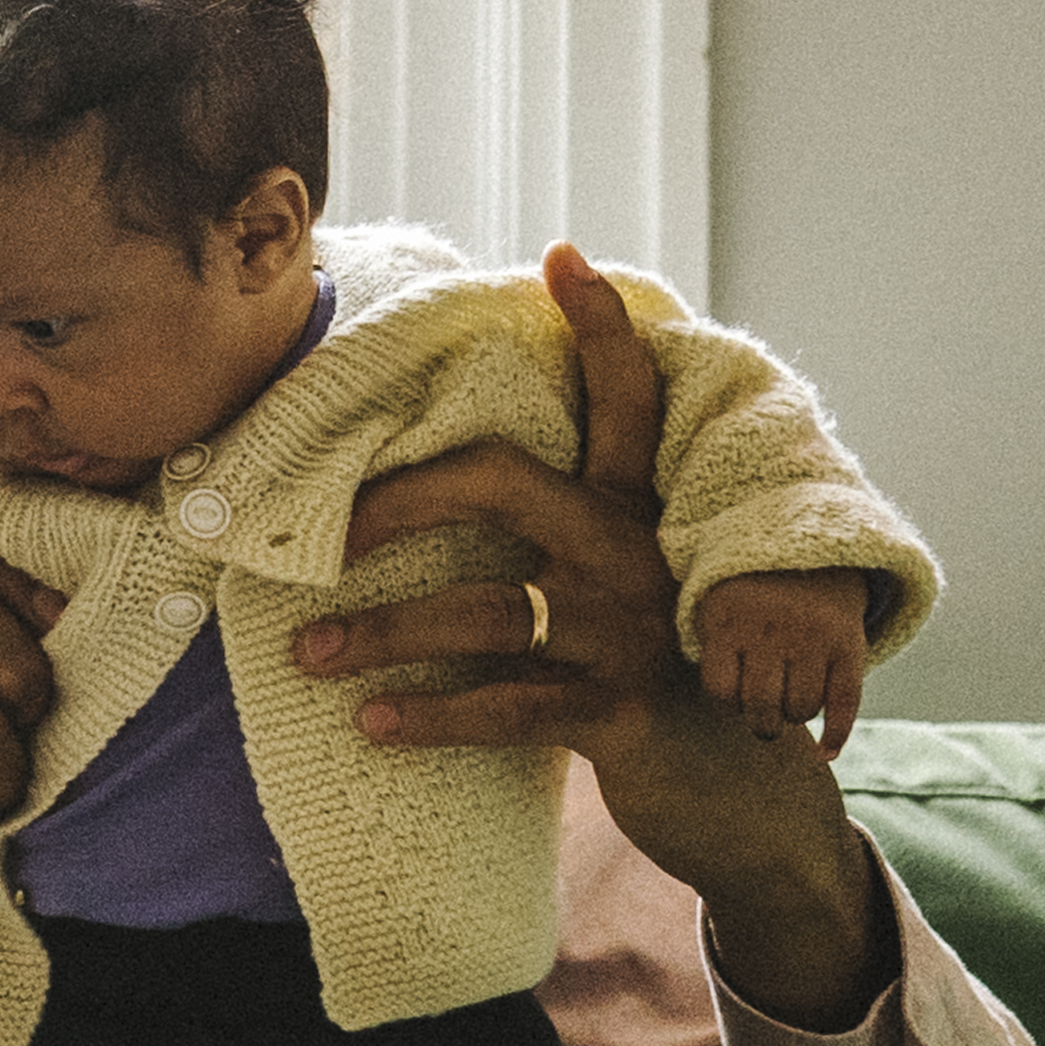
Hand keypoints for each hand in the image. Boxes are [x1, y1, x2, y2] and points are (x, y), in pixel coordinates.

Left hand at [291, 248, 899, 1034]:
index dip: (599, 325)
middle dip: (396, 499)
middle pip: (502, 481)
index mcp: (636, 509)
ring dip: (382, 634)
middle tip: (321, 534)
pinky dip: (429, 716)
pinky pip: (504, 706)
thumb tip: (455, 474)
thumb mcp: (623, 584)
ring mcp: (630, 633)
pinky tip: (372, 724)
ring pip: (483, 611)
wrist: (737, 791)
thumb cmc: (650, 669)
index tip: (562, 254)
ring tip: (307, 652)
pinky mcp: (620, 713)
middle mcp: (636, 554)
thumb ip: (566, 527)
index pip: (627, 396)